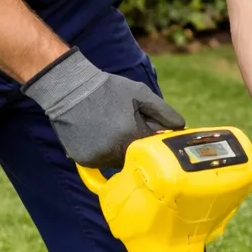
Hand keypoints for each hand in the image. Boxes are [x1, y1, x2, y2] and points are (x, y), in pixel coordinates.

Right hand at [23, 49, 184, 168]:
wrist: (70, 88)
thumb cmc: (109, 89)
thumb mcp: (141, 94)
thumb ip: (165, 112)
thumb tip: (181, 129)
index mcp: (132, 136)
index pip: (153, 150)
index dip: (152, 141)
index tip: (147, 131)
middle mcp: (115, 151)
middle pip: (135, 159)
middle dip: (135, 147)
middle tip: (125, 127)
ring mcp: (97, 158)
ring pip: (116, 163)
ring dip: (117, 151)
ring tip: (109, 129)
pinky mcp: (83, 160)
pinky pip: (99, 162)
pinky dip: (100, 153)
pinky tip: (96, 134)